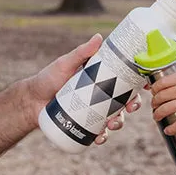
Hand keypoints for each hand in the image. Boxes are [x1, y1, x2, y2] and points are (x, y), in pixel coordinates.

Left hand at [26, 34, 140, 142]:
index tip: (144, 86)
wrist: (31, 101)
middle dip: (132, 106)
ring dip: (119, 123)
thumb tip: (99, 36)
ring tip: (112, 125)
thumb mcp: (66, 64)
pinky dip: (103, 136)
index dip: (137, 83)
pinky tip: (100, 138)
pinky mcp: (86, 124)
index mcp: (102, 77)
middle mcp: (102, 94)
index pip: (125, 79)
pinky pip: (100, 132)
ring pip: (116, 117)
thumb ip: (81, 52)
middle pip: (125, 100)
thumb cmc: (48, 78)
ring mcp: (95, 110)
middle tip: (130, 108)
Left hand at [150, 69, 175, 134]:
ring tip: (156, 117)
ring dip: (157, 114)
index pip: (161, 82)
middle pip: (160, 96)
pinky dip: (171, 129)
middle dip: (154, 102)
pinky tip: (167, 130)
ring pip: (165, 109)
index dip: (154, 89)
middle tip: (154, 105)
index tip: (153, 92)